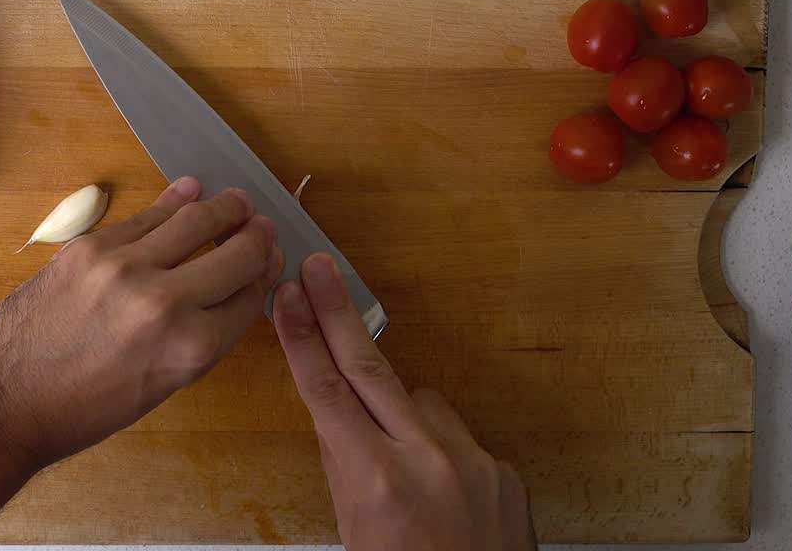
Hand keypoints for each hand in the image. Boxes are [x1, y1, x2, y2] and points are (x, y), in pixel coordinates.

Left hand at [0, 177, 282, 469]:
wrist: (6, 401)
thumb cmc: (84, 410)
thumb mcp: (160, 387)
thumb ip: (200, 340)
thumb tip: (227, 295)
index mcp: (192, 350)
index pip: (249, 298)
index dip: (266, 274)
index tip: (272, 258)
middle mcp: (168, 304)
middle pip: (236, 255)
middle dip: (256, 238)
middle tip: (262, 226)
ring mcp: (127, 268)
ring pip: (195, 221)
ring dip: (224, 208)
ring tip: (236, 202)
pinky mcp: (92, 247)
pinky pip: (146, 217)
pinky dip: (174, 201)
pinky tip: (189, 192)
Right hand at [273, 254, 535, 550]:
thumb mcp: (354, 533)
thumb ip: (347, 468)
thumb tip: (338, 418)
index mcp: (378, 482)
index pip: (326, 392)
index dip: (302, 338)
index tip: (288, 296)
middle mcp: (428, 462)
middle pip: (370, 369)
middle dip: (338, 313)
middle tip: (319, 267)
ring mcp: (473, 462)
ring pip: (421, 403)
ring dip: (399, 414)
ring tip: (394, 464)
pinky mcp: (504, 470)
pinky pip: (457, 439)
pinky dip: (440, 452)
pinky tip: (437, 494)